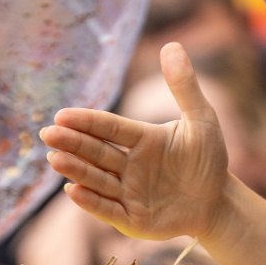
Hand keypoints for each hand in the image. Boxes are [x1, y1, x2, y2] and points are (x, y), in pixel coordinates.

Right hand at [40, 41, 229, 245]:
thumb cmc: (208, 160)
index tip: (62, 115)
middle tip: (47, 134)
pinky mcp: (132, 220)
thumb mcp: (201, 120)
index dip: (86, 122)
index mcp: (142, 139)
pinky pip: (108, 209)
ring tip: (55, 159)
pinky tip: (73, 190)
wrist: (217, 203)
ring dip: (76, 169)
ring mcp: (128, 193)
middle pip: (96, 152)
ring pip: (97, 179)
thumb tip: (171, 44)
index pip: (109, 128)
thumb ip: (184, 86)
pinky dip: (91, 202)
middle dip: (72, 143)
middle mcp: (129, 166)